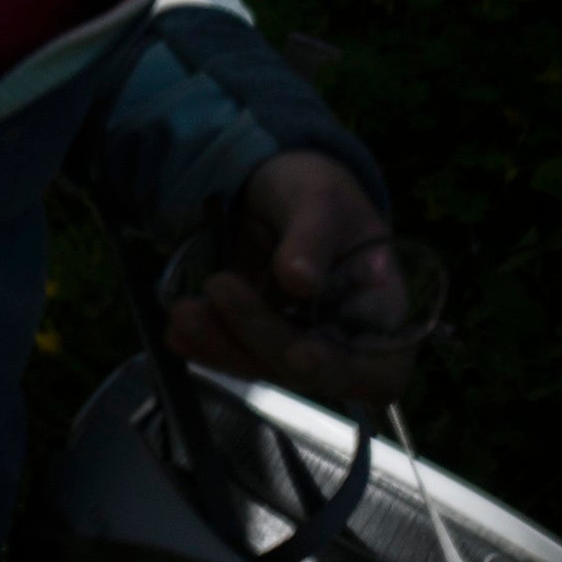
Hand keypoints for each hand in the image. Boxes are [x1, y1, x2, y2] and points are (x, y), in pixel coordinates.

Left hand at [175, 151, 426, 408]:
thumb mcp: (320, 199)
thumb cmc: (318, 192)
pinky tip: (176, 334)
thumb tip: (299, 281)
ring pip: (267, 366)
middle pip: (312, 369)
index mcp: (384, 312)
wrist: (279, 190)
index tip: (302, 354)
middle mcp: (348, 342)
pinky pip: (238, 355)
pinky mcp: (263, 340)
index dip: (344, 371)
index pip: (381, 369)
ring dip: (223, 346)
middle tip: (219, 286)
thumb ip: (313, 237)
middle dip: (262, 337)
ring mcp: (303, 344)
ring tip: (182, 312)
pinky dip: (208, 346)